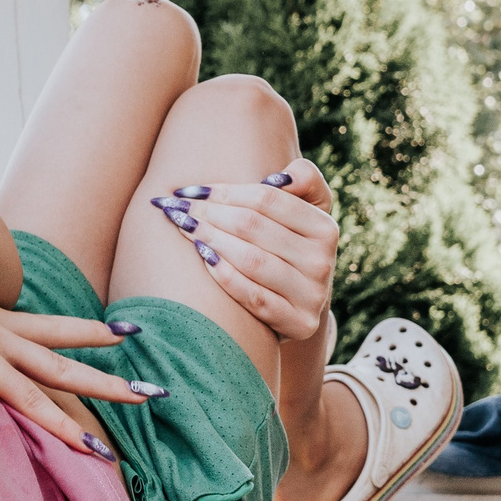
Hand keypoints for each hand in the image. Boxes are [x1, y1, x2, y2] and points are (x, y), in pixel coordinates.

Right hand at [0, 294, 149, 457]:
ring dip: (96, 403)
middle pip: (64, 363)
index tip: (129, 334)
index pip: (53, 330)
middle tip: (156, 393)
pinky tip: (89, 446)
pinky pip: (24, 399)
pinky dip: (53, 421)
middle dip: (108, 381)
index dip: (91, 332)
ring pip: (55, 383)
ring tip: (135, 417)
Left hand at [163, 161, 338, 341]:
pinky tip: (203, 259)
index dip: (224, 191)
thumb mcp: (307, 210)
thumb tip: (279, 177)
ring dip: (209, 240)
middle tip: (175, 207)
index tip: (189, 189)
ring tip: (182, 227)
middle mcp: (322, 261)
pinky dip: (224, 275)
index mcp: (325, 227)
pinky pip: (252, 296)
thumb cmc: (289, 247)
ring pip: (250, 260)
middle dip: (207, 213)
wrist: (299, 307)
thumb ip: (303, 179)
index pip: (267, 199)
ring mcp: (312, 295)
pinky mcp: (298, 323)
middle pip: (252, 227)